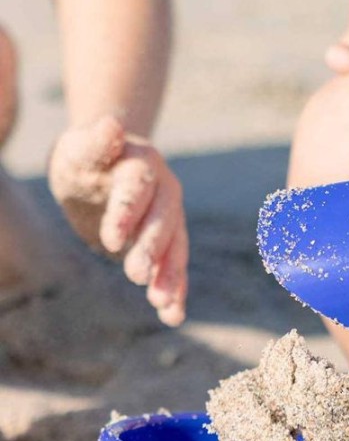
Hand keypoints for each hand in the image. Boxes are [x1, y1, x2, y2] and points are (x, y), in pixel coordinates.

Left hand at [48, 115, 187, 326]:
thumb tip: (111, 124)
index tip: (110, 240)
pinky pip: (176, 269)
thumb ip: (95, 141)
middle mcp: (166, 193)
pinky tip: (172, 316)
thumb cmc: (86, 160)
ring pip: (175, 250)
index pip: (138, 191)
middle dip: (151, 251)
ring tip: (161, 305)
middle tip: (136, 276)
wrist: (106, 173)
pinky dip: (176, 292)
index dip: (126, 214)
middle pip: (162, 224)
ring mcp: (172, 220)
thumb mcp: (80, 149)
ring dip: (170, 277)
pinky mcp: (170, 245)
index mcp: (144, 166)